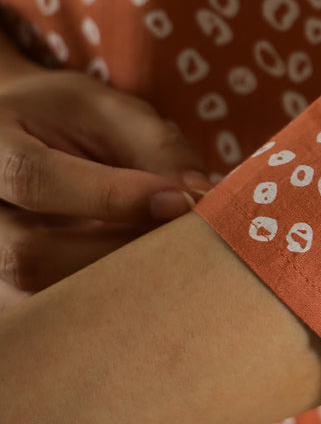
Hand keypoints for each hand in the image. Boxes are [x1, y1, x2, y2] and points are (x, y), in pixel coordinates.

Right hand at [0, 62, 212, 306]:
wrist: (12, 138)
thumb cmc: (61, 119)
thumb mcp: (106, 108)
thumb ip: (153, 144)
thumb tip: (197, 197)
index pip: (34, 179)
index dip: (109, 196)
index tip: (178, 201)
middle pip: (29, 254)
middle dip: (120, 252)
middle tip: (187, 241)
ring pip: (41, 295)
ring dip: (120, 283)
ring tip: (174, 261)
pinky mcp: (6, 295)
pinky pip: (54, 316)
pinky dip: (111, 304)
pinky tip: (150, 281)